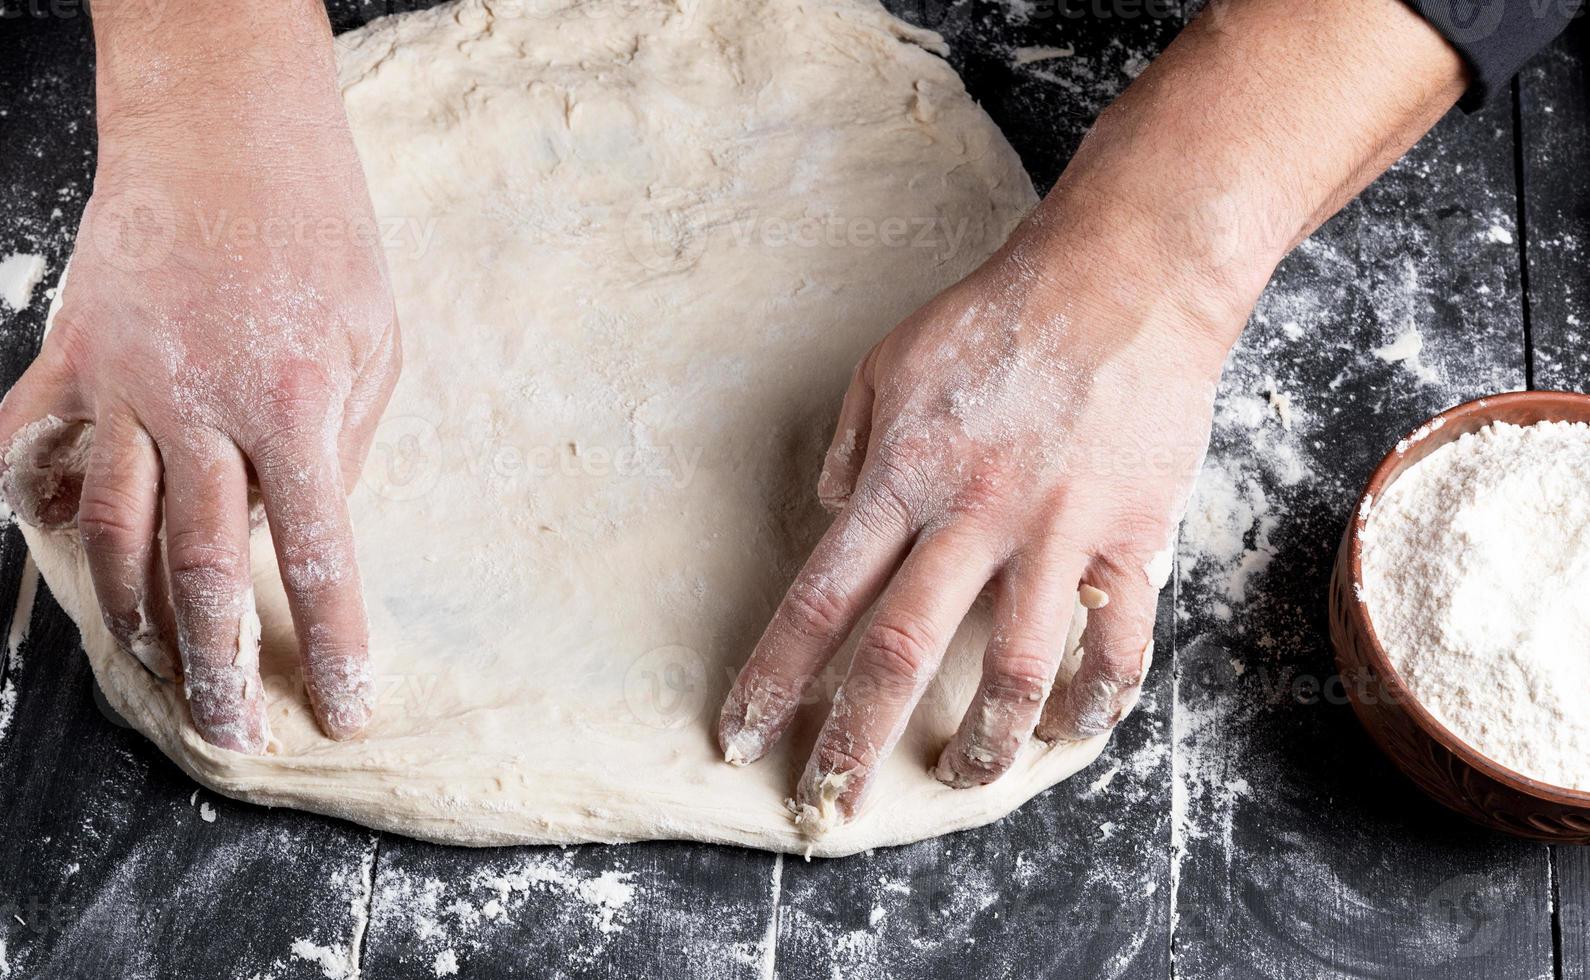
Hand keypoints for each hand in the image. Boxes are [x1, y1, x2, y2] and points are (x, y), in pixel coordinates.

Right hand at [0, 4, 398, 752]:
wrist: (227, 128)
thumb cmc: (323, 232)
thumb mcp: (374, 340)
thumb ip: (342, 441)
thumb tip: (305, 527)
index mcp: (297, 407)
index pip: (319, 557)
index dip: (335, 644)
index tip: (346, 711)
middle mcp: (201, 409)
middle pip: (201, 570)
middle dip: (218, 666)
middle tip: (234, 736)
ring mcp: (123, 384)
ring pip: (111, 531)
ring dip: (133, 618)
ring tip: (160, 673)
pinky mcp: (71, 356)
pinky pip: (29, 447)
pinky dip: (33, 503)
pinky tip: (55, 546)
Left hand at [716, 222, 1227, 828]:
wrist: (1123, 278)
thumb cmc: (999, 316)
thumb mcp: (891, 362)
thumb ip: (851, 443)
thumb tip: (827, 509)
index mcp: (902, 475)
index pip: (821, 599)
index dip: (774, 677)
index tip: (741, 734)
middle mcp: (971, 515)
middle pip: (899, 654)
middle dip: (854, 742)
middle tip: (828, 806)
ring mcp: (1055, 531)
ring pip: (1012, 670)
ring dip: (984, 746)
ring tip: (961, 779)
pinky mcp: (1130, 536)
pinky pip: (1117, 642)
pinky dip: (1094, 699)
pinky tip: (1072, 729)